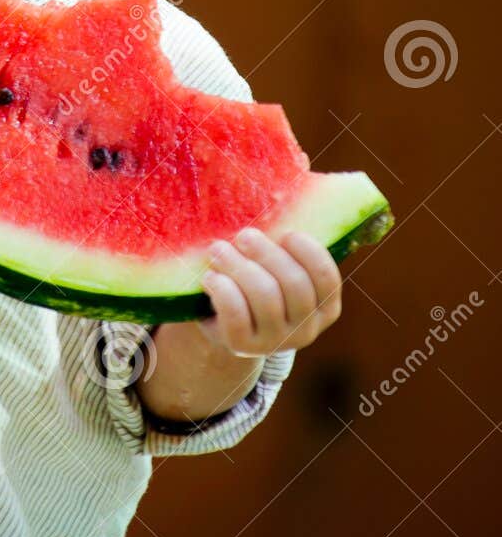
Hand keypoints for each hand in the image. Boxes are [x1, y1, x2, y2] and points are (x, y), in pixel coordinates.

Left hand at [197, 226, 341, 356]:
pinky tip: (211, 277)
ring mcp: (275, 342)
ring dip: (237, 265)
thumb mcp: (280, 269)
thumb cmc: (261, 282)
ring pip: (264, 295)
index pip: (327, 279)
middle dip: (266, 253)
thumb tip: (282, 190)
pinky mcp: (243, 347)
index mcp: (325, 308)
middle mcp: (306, 329)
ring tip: (218, 250)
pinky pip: (235, 314)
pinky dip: (222, 289)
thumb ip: (286, 247)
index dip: (309, 253)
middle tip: (244, 235)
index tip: (287, 234)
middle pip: (293, 284)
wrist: (229, 324)